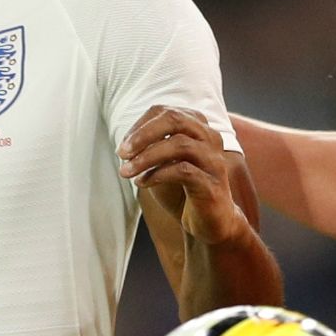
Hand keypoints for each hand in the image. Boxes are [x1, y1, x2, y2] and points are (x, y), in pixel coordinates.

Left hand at [118, 105, 249, 244]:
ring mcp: (213, 160)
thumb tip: (124, 146)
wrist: (209, 223)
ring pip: (179, 144)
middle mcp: (210, 138)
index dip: (140, 126)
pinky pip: (183, 171)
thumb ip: (149, 149)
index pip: (166, 112)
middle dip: (143, 135)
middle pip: (175, 120)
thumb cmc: (183, 190)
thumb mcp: (162, 164)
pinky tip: (142, 183)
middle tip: (122, 153)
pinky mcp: (212, 184)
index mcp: (198, 127)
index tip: (123, 146)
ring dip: (147, 157)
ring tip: (126, 171)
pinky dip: (157, 175)